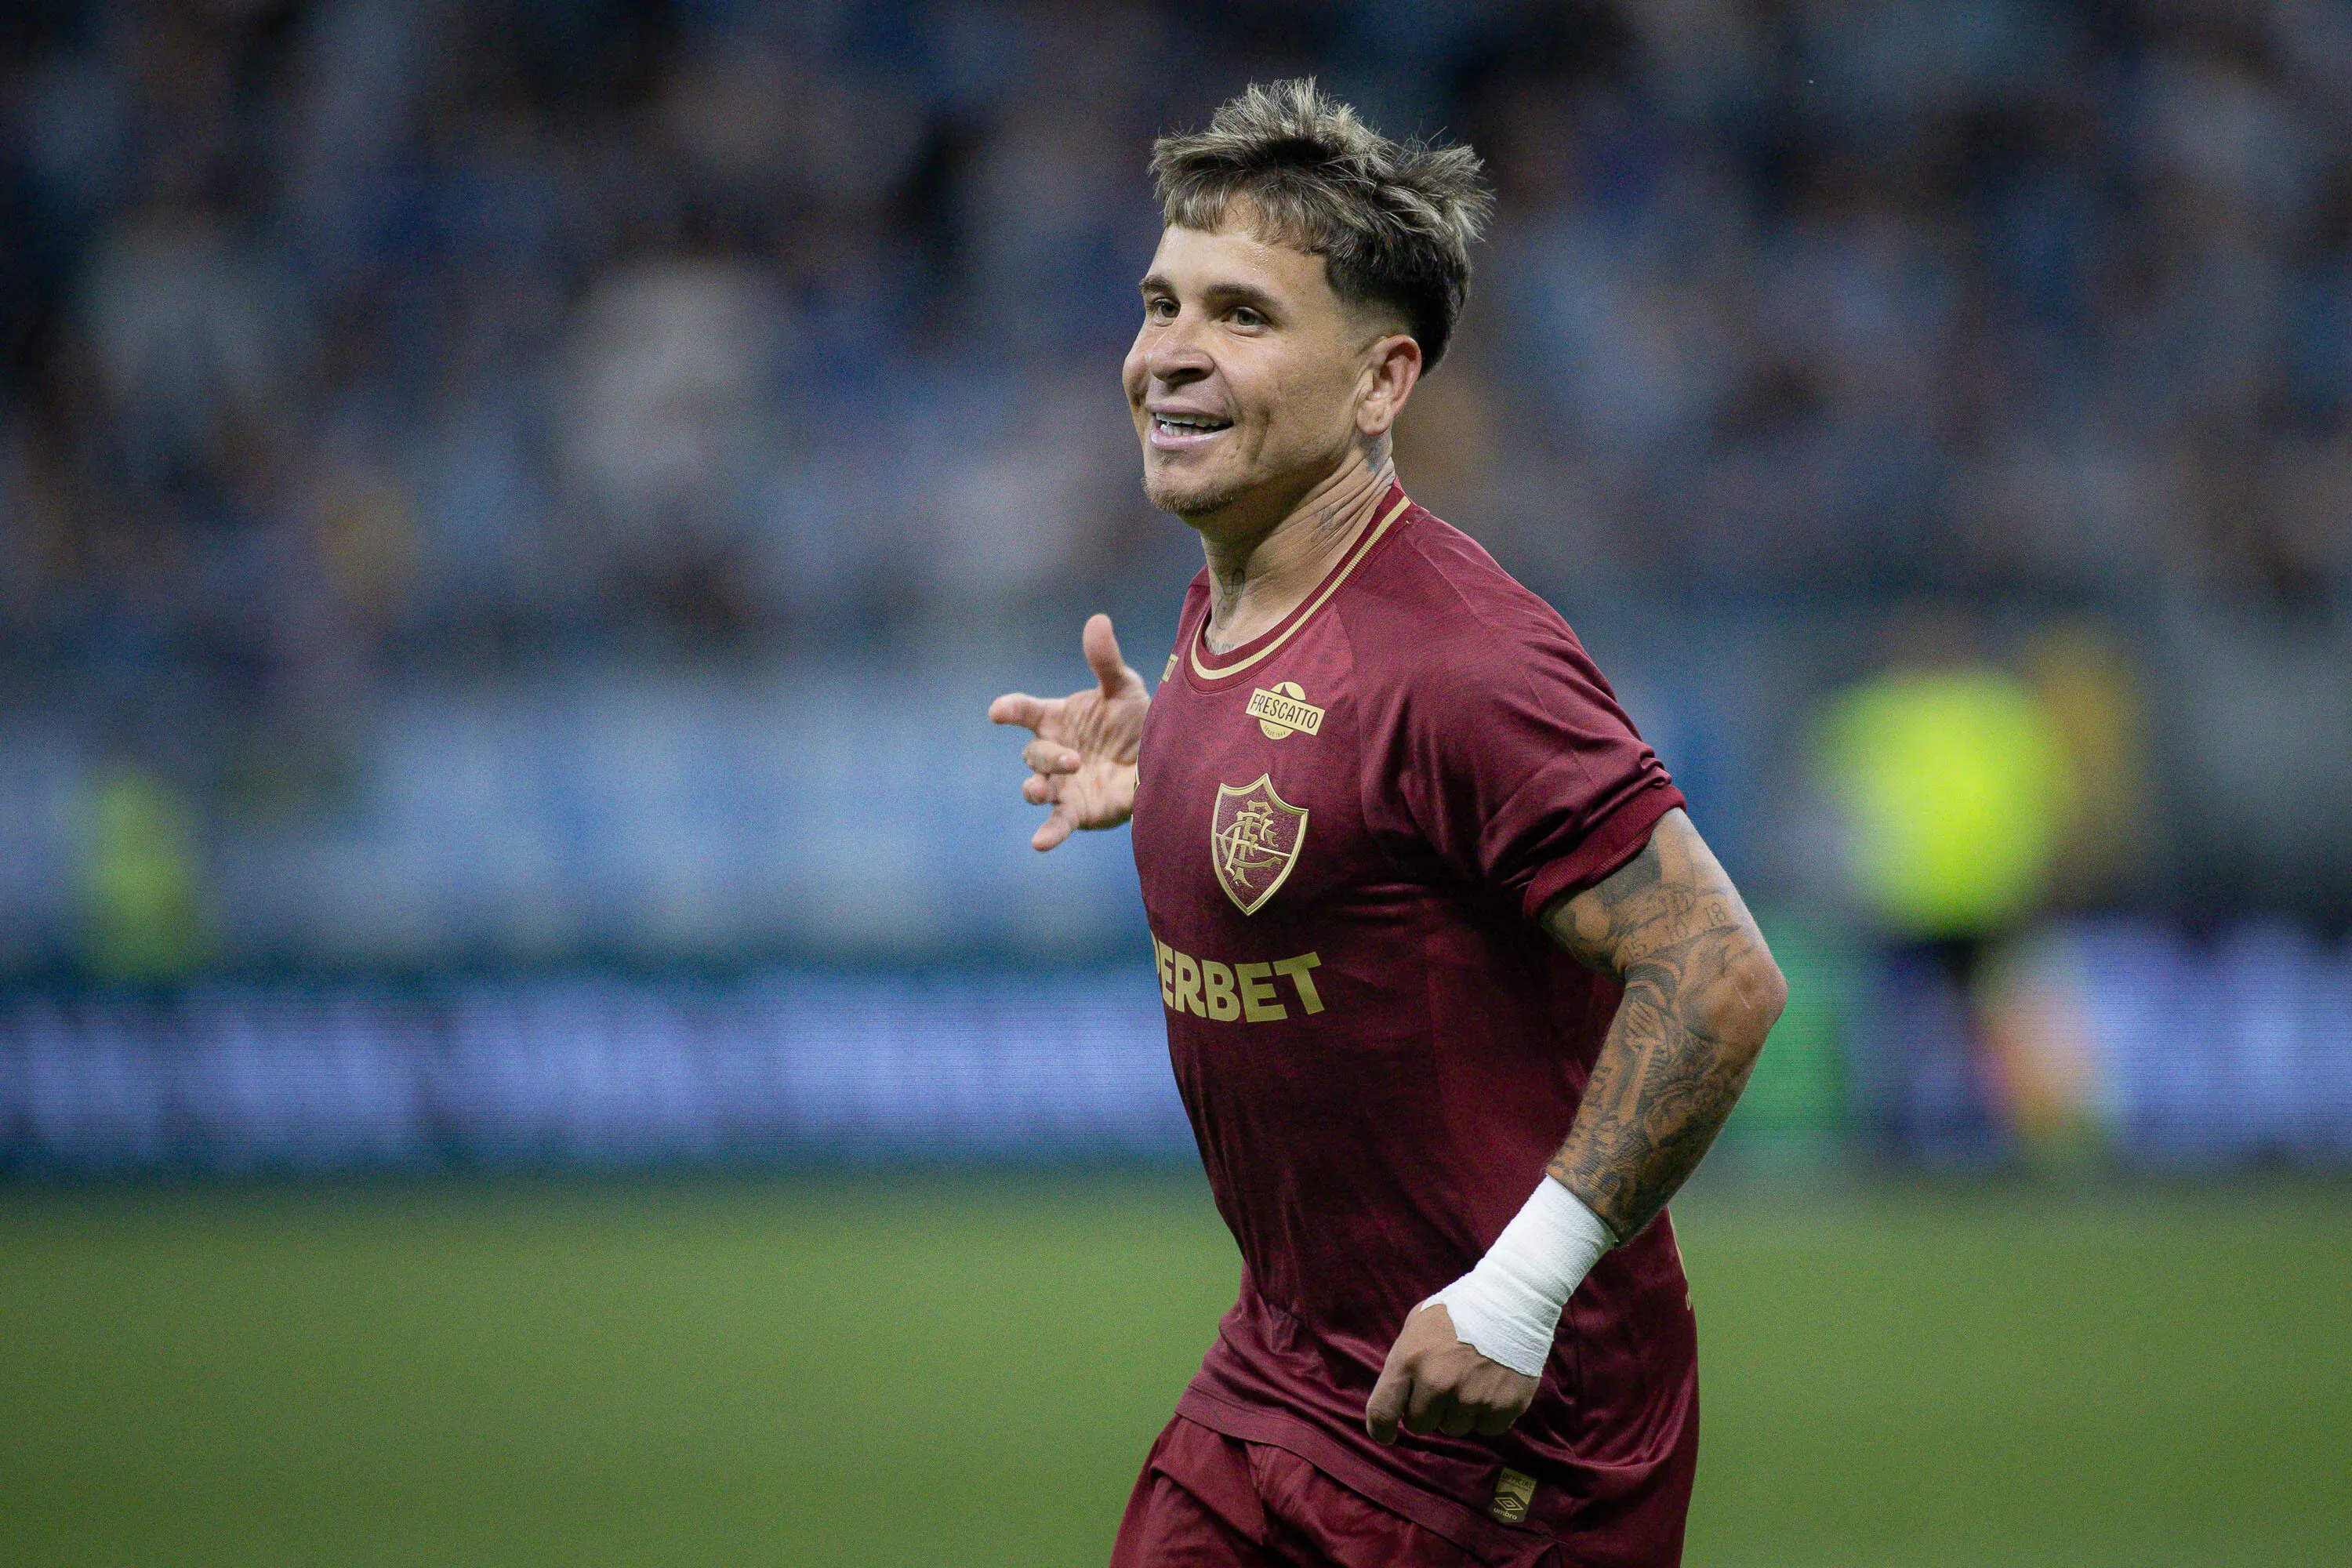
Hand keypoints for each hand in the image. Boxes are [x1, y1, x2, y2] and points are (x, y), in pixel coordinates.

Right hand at [988, 613, 1149, 850]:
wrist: (1164, 758)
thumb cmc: (1136, 720)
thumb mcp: (1125, 688)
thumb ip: (1106, 661)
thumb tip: (1097, 620)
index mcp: (1058, 719)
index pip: (1025, 712)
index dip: (1010, 710)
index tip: (998, 711)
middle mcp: (1054, 752)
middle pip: (1033, 754)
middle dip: (1047, 756)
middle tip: (1072, 757)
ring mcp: (1063, 784)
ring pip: (1036, 787)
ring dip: (1036, 788)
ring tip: (1042, 790)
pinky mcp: (1078, 812)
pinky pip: (1057, 824)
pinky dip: (1047, 834)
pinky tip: (1038, 844)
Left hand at [1365, 1303, 1539, 1445]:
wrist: (1512, 1299)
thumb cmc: (1459, 1309)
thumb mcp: (1418, 1323)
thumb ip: (1404, 1360)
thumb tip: (1397, 1394)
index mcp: (1409, 1360)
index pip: (1382, 1412)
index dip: (1381, 1429)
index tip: (1386, 1434)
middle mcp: (1437, 1384)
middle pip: (1419, 1425)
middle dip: (1427, 1411)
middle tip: (1443, 1388)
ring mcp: (1470, 1398)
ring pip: (1454, 1428)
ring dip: (1458, 1412)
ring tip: (1471, 1380)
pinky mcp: (1502, 1407)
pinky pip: (1486, 1429)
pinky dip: (1488, 1414)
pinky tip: (1492, 1387)